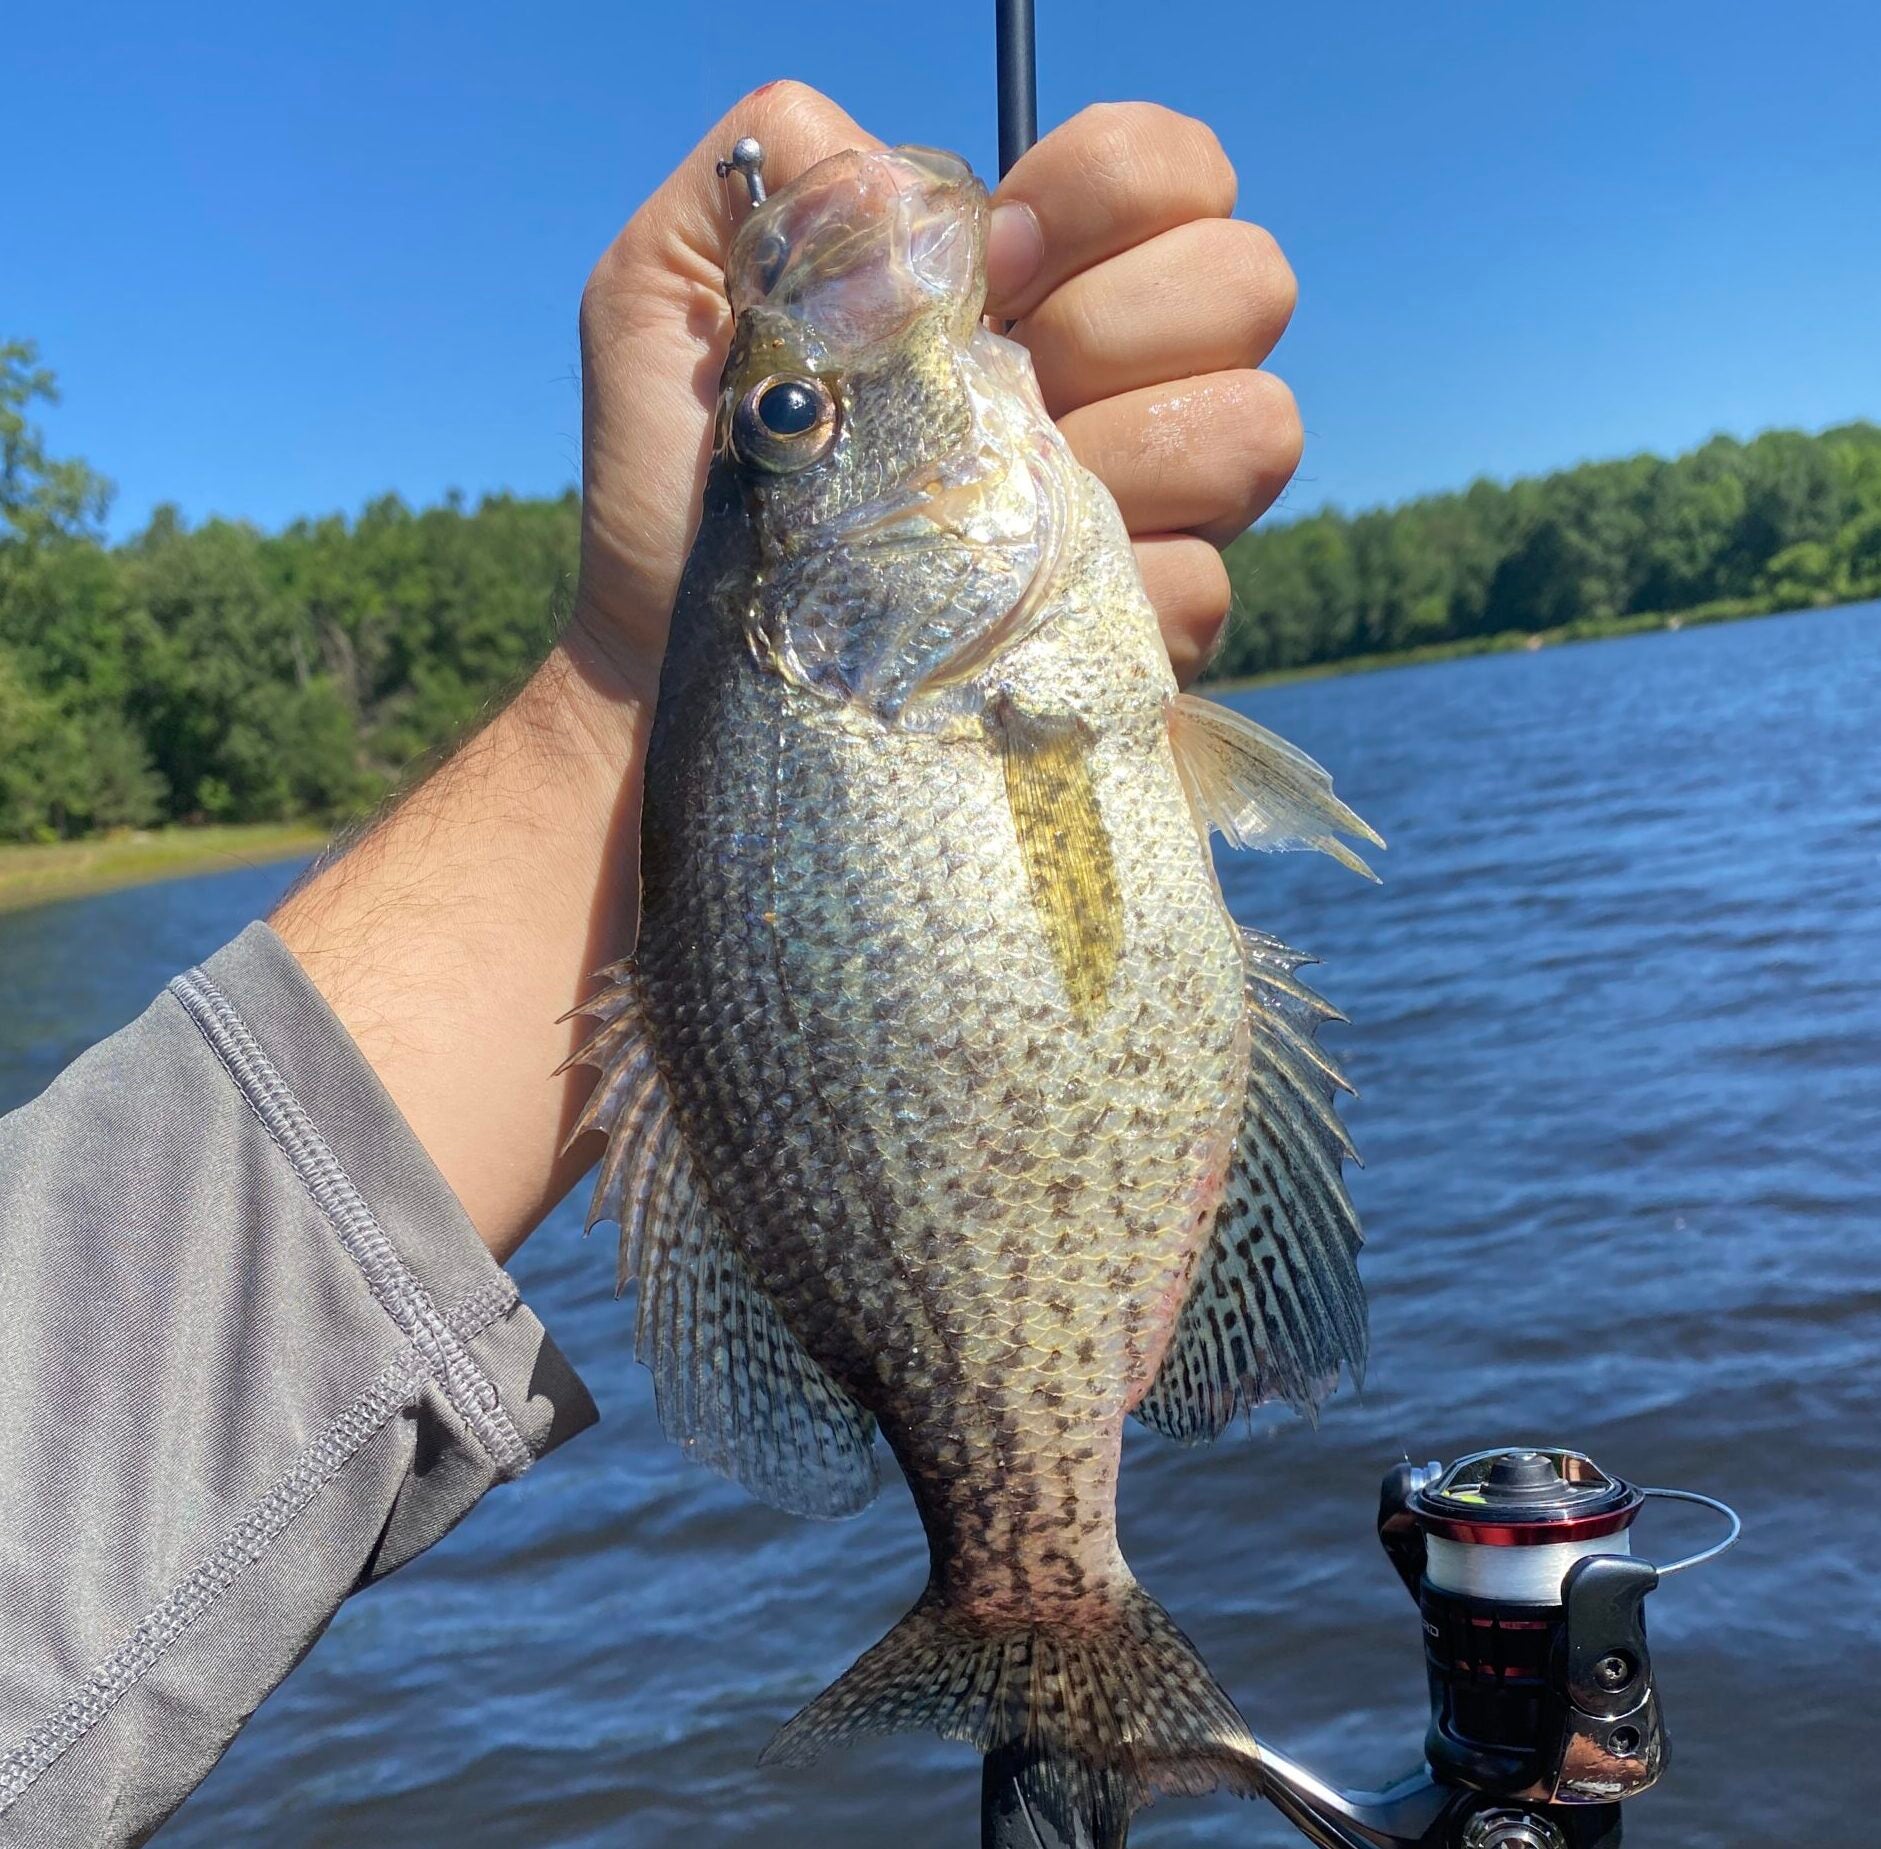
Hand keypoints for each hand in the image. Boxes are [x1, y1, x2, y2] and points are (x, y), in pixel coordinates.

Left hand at [576, 85, 1299, 690]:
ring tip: (986, 511)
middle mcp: (1109, 381)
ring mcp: (1140, 511)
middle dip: (1117, 323)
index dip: (1104, 194)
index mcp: (1021, 282)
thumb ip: (771, 179)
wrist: (674, 664)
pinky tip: (999, 615)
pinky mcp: (1135, 637)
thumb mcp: (661, 296)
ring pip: (1257, 429)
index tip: (996, 265)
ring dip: (1126, 459)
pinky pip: (1203, 590)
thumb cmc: (672, 486)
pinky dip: (1103, 596)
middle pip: (1249, 281)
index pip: (1170, 171)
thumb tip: (910, 185)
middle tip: (993, 386)